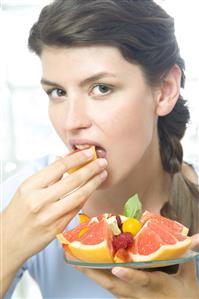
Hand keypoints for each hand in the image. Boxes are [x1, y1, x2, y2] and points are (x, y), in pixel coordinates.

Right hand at [2, 148, 107, 265]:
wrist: (8, 241)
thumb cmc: (17, 212)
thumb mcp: (26, 189)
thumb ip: (47, 175)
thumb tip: (63, 158)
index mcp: (30, 186)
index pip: (59, 167)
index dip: (77, 158)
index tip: (89, 152)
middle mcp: (39, 201)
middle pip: (73, 180)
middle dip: (91, 169)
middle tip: (102, 162)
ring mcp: (49, 216)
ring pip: (78, 196)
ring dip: (94, 183)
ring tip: (102, 174)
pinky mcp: (57, 229)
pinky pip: (76, 210)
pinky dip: (86, 197)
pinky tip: (92, 190)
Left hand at [77, 234, 198, 298]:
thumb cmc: (185, 296)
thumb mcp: (190, 278)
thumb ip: (189, 255)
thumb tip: (197, 237)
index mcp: (159, 289)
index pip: (144, 282)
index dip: (131, 277)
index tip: (117, 269)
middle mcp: (141, 297)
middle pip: (115, 287)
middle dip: (95, 274)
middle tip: (76, 260)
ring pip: (108, 288)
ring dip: (91, 274)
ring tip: (75, 260)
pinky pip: (110, 288)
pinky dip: (97, 277)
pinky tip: (87, 266)